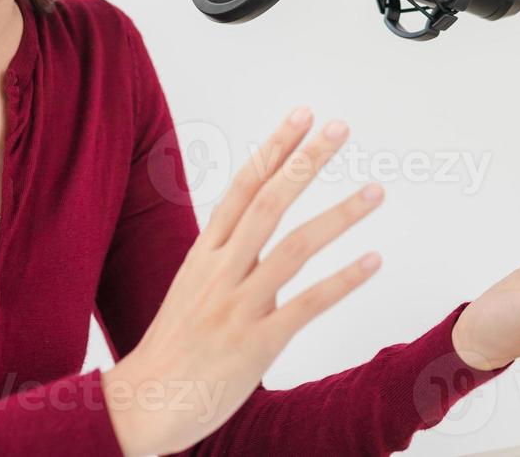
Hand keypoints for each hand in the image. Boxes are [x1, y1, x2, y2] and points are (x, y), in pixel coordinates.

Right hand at [103, 108, 384, 456]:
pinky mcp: (256, 344)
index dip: (274, 148)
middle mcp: (220, 271)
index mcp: (204, 253)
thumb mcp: (192, 288)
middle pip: (270, 202)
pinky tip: (373, 260)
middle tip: (340, 128)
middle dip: (307, 161)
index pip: (243, 186)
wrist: (144, 403)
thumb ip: (228, 261)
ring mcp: (238, 306)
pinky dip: (343, 280)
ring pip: (295, 247)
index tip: (302, 115)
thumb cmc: (173, 346)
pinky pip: (307, 305)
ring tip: (376, 190)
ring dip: (339, 215)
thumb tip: (265, 240)